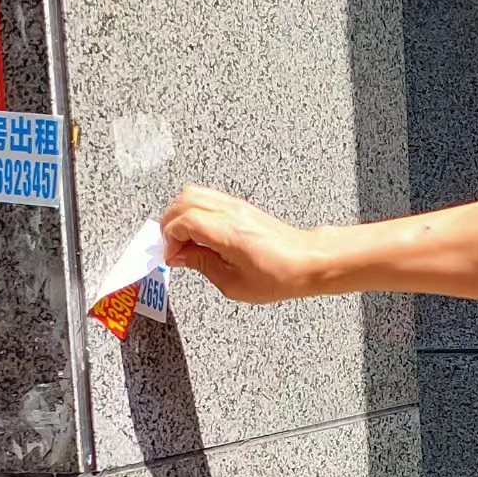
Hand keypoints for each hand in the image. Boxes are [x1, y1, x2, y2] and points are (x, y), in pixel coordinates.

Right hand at [161, 186, 317, 303]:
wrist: (308, 261)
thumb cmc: (280, 275)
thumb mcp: (233, 283)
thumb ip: (201, 265)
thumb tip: (180, 257)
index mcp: (228, 232)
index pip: (183, 220)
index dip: (170, 238)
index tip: (172, 256)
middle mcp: (231, 212)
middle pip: (183, 200)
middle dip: (170, 224)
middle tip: (174, 248)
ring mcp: (237, 205)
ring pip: (193, 193)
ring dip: (181, 215)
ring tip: (186, 241)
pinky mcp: (241, 206)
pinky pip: (208, 198)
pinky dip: (195, 212)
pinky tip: (200, 234)